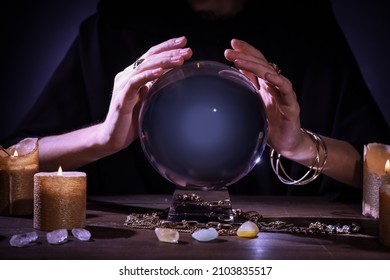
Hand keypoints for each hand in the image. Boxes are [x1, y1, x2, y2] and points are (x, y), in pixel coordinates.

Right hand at [101, 36, 192, 153]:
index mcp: (133, 75)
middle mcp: (126, 76)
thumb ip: (156, 88)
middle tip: (186, 47)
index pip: (151, 55)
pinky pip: (135, 83)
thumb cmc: (132, 120)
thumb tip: (175, 80)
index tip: (184, 42)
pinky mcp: (121, 98)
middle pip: (149, 57)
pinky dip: (148, 75)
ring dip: (163, 61)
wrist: (112, 138)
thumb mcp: (148, 100)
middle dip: (169, 50)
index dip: (167, 47)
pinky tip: (161, 71)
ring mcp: (122, 86)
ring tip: (180, 59)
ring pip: (143, 67)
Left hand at [224, 38, 303, 157]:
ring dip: (256, 65)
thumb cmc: (271, 123)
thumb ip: (249, 86)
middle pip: (262, 64)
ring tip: (240, 60)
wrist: (286, 143)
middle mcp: (276, 85)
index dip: (246, 51)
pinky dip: (277, 81)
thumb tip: (235, 71)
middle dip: (246, 55)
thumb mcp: (255, 102)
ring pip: (272, 74)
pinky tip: (267, 75)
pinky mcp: (291, 106)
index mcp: (266, 84)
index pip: (257, 62)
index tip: (232, 45)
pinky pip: (286, 90)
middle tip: (230, 51)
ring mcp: (284, 94)